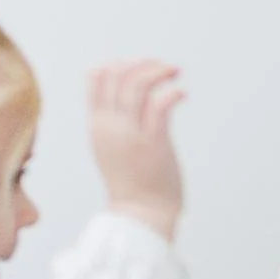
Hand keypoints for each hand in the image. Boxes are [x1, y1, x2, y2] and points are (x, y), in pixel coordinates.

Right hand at [90, 60, 185, 240]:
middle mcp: (110, 127)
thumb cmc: (133, 182)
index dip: (118, 64)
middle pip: (117, 77)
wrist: (141, 215)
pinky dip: (172, 93)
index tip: (139, 65)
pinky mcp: (152, 143)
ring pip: (137, 86)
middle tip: (163, 67)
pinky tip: (182, 94)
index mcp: (97, 126)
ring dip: (158, 72)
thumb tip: (126, 100)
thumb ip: (115, 123)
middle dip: (142, 63)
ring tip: (175, 73)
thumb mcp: (113, 148)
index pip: (97, 80)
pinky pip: (160, 105)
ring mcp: (129, 134)